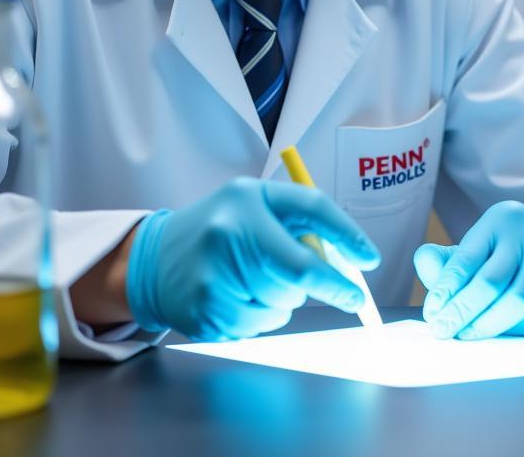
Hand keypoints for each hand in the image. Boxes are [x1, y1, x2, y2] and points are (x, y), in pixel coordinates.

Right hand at [125, 177, 380, 340]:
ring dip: (286, 301)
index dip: (347, 234)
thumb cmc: (218, 230)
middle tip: (353, 297)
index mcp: (248, 197)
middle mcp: (230, 230)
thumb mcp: (252, 207)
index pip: (310, 207)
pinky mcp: (206, 309)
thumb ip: (296, 224)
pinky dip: (262, 319)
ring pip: (284, 302)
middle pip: (301, 268)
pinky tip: (239, 300)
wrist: (153, 260)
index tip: (370, 259)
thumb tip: (349, 260)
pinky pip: (260, 325)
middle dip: (333, 286)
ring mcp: (215, 272)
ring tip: (258, 283)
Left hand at [414, 202, 523, 339]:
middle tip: (443, 331)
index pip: (466, 259)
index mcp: (500, 219)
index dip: (445, 290)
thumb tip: (425, 263)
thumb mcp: (483, 250)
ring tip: (468, 335)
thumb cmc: (517, 257)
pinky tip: (503, 333)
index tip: (432, 314)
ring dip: (487, 325)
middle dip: (461, 311)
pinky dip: (519, 328)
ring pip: (516, 301)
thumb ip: (451, 262)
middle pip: (489, 281)